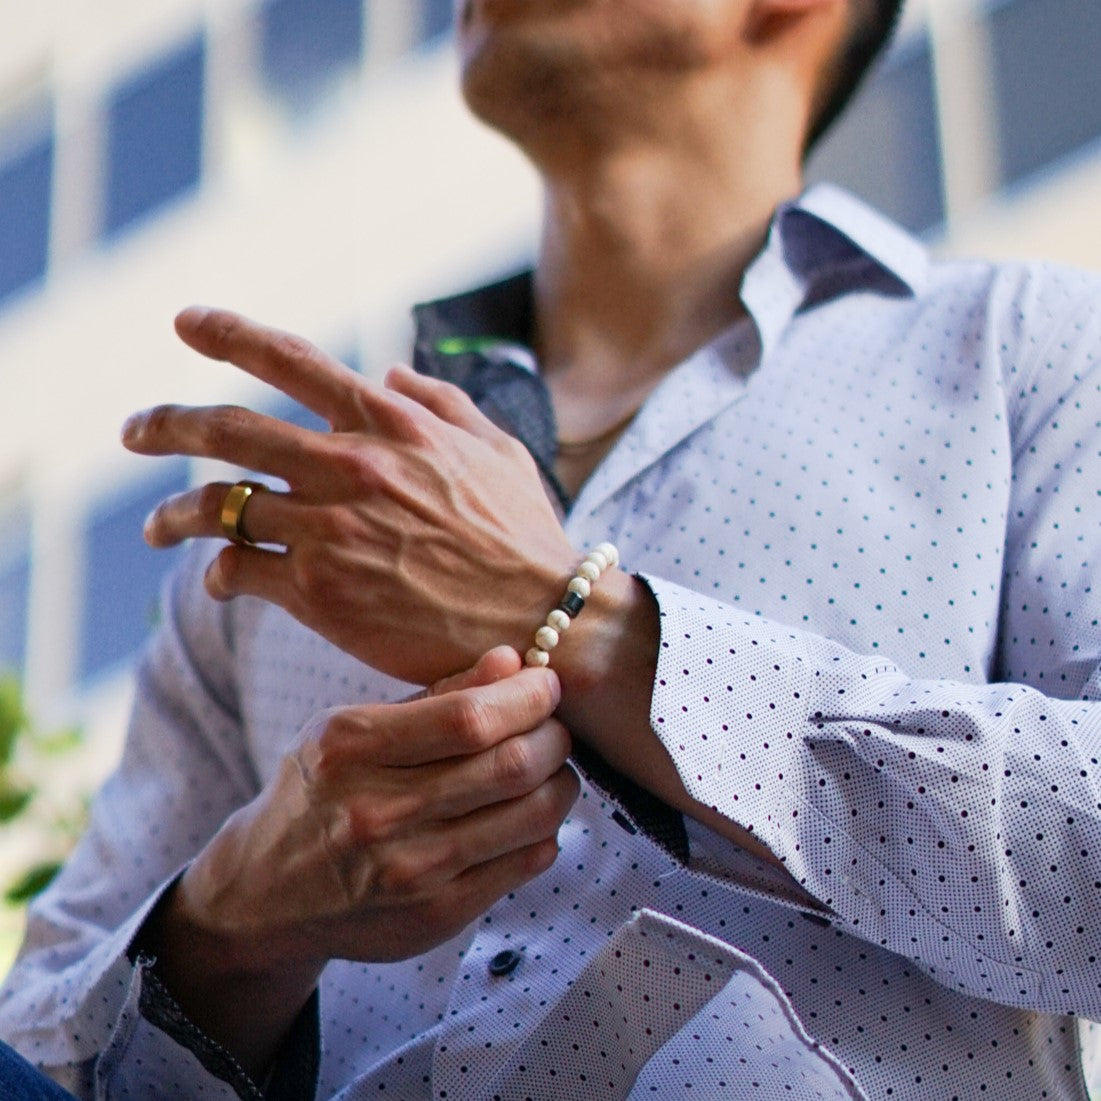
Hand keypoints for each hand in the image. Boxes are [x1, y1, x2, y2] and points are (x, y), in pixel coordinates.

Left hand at [123, 307, 578, 683]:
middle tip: (133, 430)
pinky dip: (221, 572)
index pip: (291, 361)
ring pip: (218, 507)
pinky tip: (220, 578)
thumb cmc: (523, 534)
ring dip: (173, 514)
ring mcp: (330, 532)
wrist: (539, 620)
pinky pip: (240, 572)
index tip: (186, 322)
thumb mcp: (498, 448)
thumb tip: (390, 369)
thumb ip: (441, 401)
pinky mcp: (320, 595)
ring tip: (156, 525)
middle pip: (226, 430)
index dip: (229, 333)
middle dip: (165, 424)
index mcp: (391, 425)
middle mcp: (350, 468)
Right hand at [148, 647, 578, 1074]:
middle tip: (556, 727)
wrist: (267, 892)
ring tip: (552, 767)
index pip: (469, 718)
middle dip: (553, 737)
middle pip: (509, 766)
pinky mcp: (435, 916)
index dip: (526, 696)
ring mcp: (408, 871)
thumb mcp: (352, 728)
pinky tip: (531, 813)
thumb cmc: (321, 791)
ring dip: (561, 783)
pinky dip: (545, 829)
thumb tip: (513, 660)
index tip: (546, 683)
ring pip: (531, 816)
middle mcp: (376, 812)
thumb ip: (435, 694)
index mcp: (350, 748)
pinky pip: (525, 863)